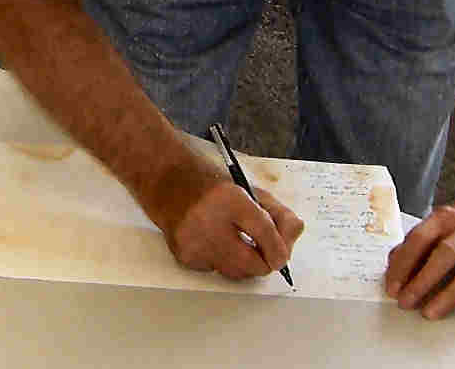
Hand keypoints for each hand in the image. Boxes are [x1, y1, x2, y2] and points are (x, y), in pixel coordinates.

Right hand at [146, 161, 302, 280]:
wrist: (163, 179)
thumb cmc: (207, 182)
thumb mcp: (247, 188)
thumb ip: (277, 213)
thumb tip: (291, 239)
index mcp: (228, 198)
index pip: (265, 233)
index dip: (279, 248)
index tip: (282, 255)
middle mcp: (208, 221)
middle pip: (254, 264)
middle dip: (264, 261)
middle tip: (263, 251)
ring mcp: (193, 241)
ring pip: (237, 273)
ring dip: (244, 263)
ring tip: (237, 242)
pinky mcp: (184, 255)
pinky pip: (217, 271)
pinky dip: (222, 261)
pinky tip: (214, 241)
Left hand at [385, 187, 454, 322]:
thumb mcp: (439, 222)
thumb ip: (417, 242)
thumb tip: (393, 266)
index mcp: (443, 220)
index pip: (418, 240)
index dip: (402, 264)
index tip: (391, 287)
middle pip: (442, 257)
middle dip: (421, 281)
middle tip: (405, 302)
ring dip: (448, 295)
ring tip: (430, 313)